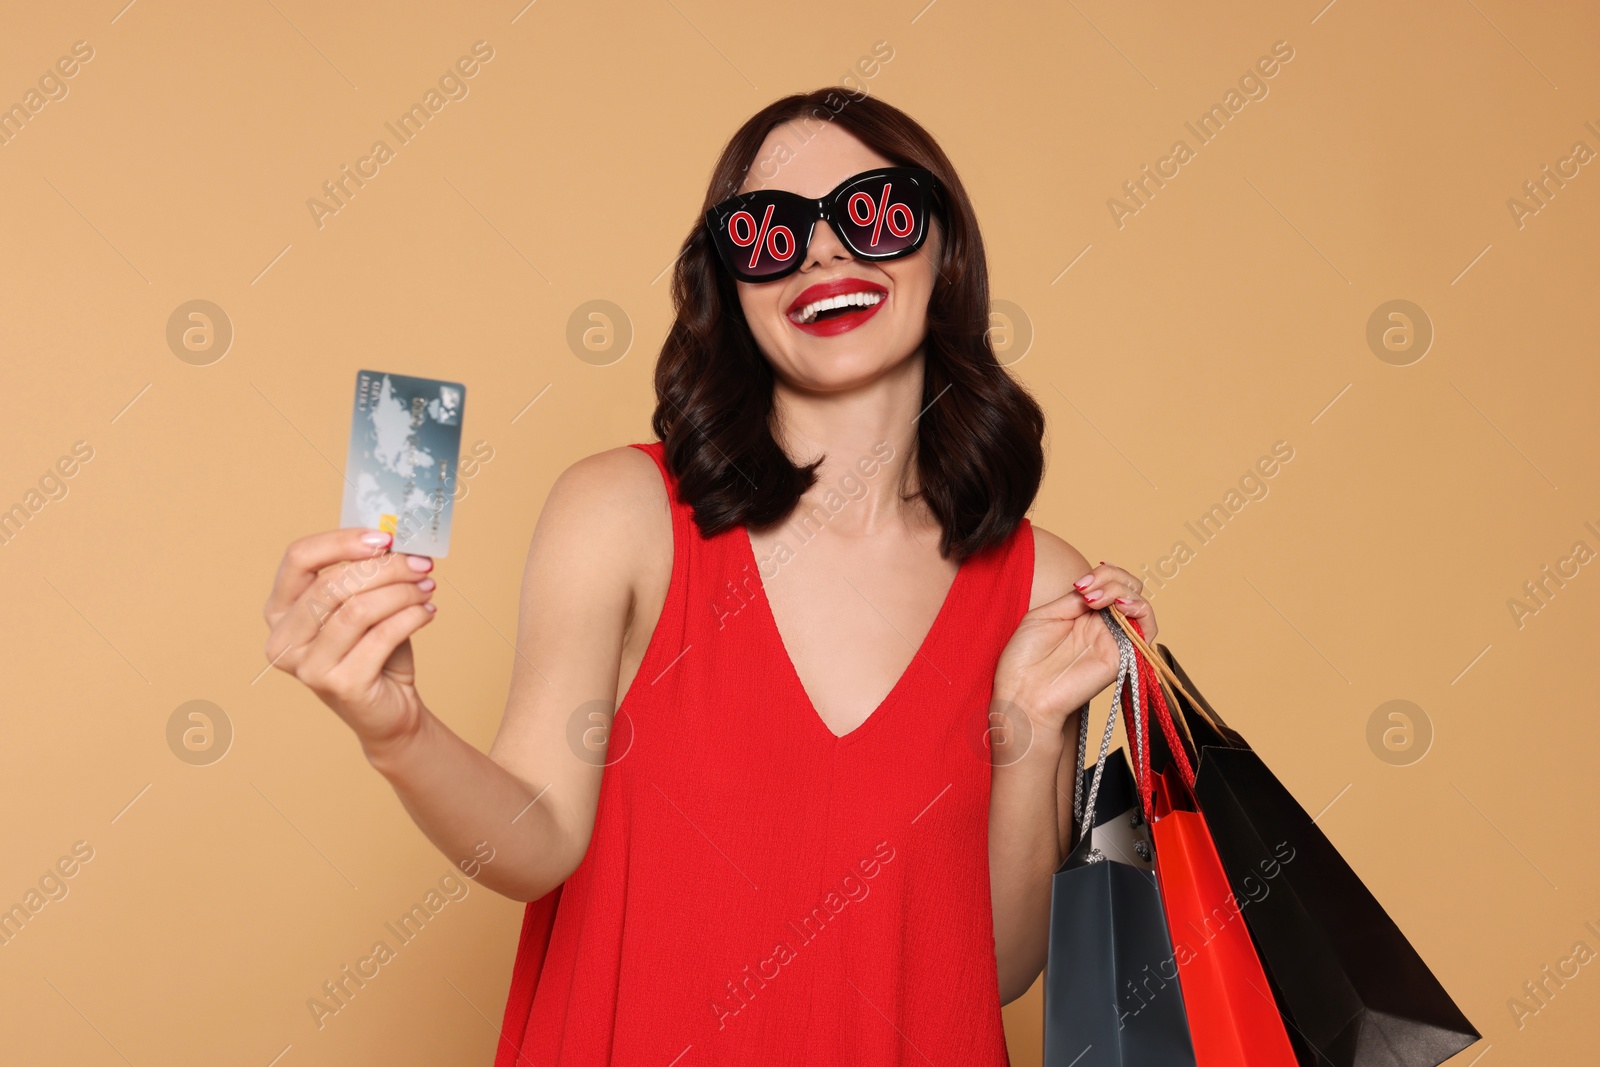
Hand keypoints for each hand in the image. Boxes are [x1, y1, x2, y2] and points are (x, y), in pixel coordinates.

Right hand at [263, 529, 438, 757]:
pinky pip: (381, 636)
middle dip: (385, 568)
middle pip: (332, 583)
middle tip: (421, 564)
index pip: (298, 558)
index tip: (385, 538)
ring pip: (357, 609)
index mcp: (279, 611)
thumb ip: (366, 574)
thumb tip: (395, 538)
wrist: (388, 711)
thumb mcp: (363, 605)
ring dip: (402, 591)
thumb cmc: (373, 652)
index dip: (342, 541)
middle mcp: (283, 640)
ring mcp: (307, 667)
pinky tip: (428, 612)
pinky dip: (411, 617)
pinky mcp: (339, 684)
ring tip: (427, 586)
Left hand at [992, 561, 1157, 735]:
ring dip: (1123, 590)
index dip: (1102, 574)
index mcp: (1083, 614)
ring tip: (1097, 598)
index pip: (1109, 582)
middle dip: (1112, 577)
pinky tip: (1119, 606)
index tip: (1079, 584)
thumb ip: (1074, 601)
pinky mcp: (1122, 656)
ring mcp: (1114, 640)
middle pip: (1129, 588)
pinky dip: (1140, 610)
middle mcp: (1102, 625)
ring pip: (1139, 603)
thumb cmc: (1024, 660)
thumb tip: (1097, 587)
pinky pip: (1147, 629)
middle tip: (1087, 590)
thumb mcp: (1046, 615)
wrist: (1022, 693)